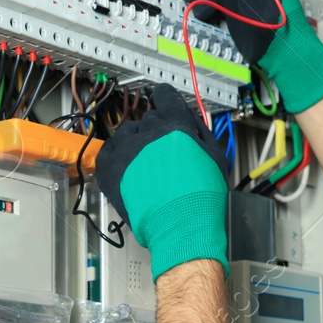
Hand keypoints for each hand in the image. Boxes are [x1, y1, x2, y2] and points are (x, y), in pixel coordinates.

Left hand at [94, 84, 230, 280]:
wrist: (181, 226)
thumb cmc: (201, 197)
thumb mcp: (215, 157)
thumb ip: (200, 131)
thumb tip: (188, 118)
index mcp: (176, 125)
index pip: (165, 96)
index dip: (165, 99)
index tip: (163, 102)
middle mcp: (149, 132)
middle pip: (147, 121)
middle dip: (154, 134)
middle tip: (161, 155)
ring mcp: (126, 150)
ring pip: (126, 135)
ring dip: (134, 146)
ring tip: (144, 168)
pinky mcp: (109, 168)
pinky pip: (107, 152)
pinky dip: (115, 158)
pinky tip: (127, 171)